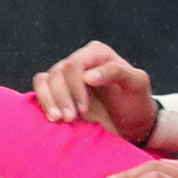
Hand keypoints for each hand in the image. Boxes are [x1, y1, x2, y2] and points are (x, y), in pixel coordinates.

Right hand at [34, 43, 158, 142]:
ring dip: (49, 101)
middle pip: (58, 74)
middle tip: (69, 119)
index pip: (75, 65)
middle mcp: (79, 60)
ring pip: (44, 80)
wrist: (131, 124)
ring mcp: (65, 75)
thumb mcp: (137, 85)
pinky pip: (40, 89)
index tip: (83, 110)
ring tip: (58, 120)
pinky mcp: (57, 90)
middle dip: (61, 98)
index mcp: (97, 53)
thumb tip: (87, 76)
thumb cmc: (136, 102)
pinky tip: (53, 118)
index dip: (75, 87)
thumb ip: (117, 72)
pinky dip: (43, 102)